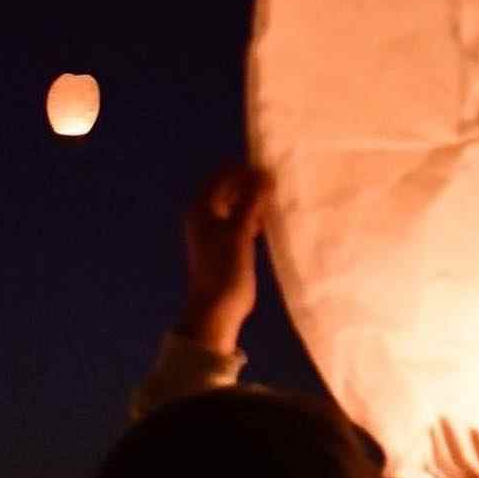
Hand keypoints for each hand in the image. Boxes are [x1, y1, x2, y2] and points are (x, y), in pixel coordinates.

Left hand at [177, 164, 269, 355]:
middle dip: (252, 183)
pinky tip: (270, 219)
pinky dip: (255, 215)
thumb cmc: (224, 267)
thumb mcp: (239, 231)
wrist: (217, 308)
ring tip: (277, 198)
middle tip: (277, 183)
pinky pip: (243, 219)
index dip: (245, 170)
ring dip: (255, 199)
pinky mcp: (228, 243)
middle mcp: (206, 214)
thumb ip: (252, 201)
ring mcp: (216, 229)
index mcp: (201, 208)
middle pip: (230, 187)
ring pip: (237, 203)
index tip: (271, 171)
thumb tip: (266, 174)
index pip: (223, 175)